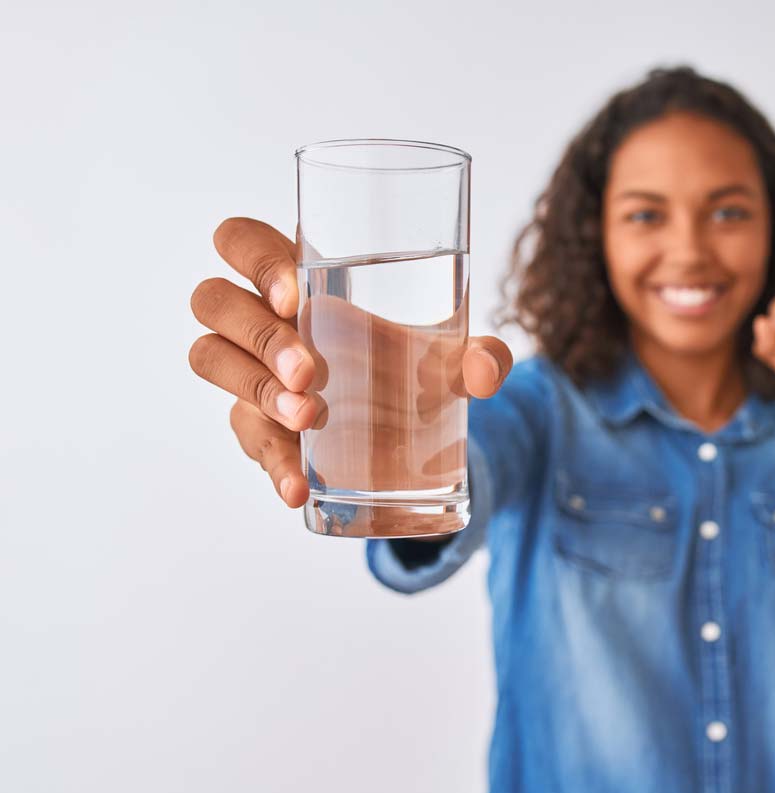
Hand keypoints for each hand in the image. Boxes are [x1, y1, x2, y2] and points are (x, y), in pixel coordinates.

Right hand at [188, 217, 511, 508]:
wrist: (413, 429)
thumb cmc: (415, 362)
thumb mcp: (454, 357)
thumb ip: (481, 356)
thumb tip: (487, 371)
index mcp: (299, 274)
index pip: (242, 242)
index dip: (254, 260)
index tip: (297, 296)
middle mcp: (263, 317)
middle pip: (214, 301)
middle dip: (258, 335)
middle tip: (310, 372)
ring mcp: (251, 370)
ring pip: (209, 358)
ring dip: (254, 388)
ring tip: (307, 418)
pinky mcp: (256, 423)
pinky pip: (244, 437)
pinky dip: (271, 464)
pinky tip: (298, 488)